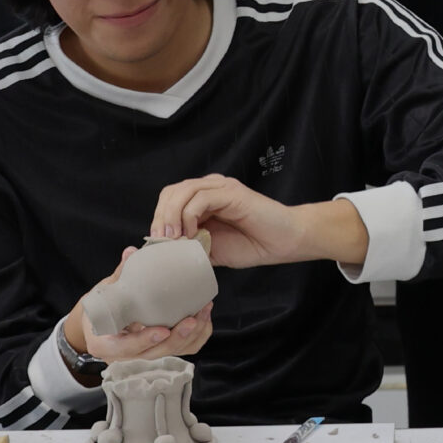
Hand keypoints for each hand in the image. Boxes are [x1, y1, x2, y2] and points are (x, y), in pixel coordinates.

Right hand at [63, 246, 213, 362]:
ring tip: (203, 311)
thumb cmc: (99, 309)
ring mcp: (144, 355)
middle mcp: (126, 356)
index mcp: (106, 345)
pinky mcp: (160, 351)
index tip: (162, 330)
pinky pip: (183, 350)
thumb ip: (119, 275)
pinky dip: (197, 336)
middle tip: (192, 318)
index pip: (126, 348)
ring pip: (173, 353)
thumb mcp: (103, 293)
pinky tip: (204, 318)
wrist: (100, 323)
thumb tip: (131, 253)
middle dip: (177, 338)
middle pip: (156, 353)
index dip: (145, 340)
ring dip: (192, 335)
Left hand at [152, 175, 368, 268]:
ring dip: (171, 217)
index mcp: (203, 199)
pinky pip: (200, 199)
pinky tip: (193, 234)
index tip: (156, 244)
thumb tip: (165, 255)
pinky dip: (189, 217)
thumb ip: (191, 246)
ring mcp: (220, 188)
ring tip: (174, 239)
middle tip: (161, 241)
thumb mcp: (212, 250)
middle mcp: (210, 188)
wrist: (285, 242)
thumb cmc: (253, 245)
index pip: (169, 199)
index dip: (158, 219)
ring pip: (182, 192)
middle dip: (160, 217)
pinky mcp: (231, 192)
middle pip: (171, 192)